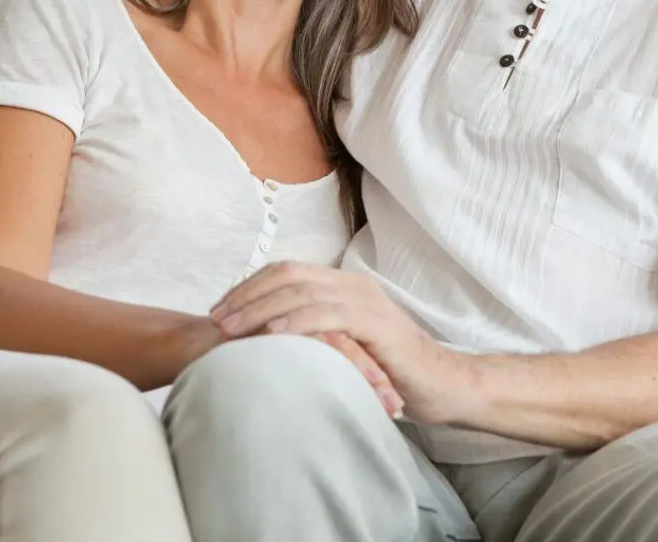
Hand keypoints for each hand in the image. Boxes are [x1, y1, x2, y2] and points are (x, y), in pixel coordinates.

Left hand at [211, 263, 453, 422]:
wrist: (443, 385)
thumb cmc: (390, 371)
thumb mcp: (345, 346)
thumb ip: (316, 335)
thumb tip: (269, 343)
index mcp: (342, 285)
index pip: (286, 272)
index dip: (249, 287)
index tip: (219, 309)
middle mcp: (351, 284)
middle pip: (287, 274)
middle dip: (246, 294)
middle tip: (214, 318)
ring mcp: (364, 300)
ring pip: (302, 290)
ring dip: (260, 307)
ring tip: (230, 328)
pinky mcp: (375, 323)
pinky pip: (328, 315)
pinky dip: (295, 321)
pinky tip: (271, 334)